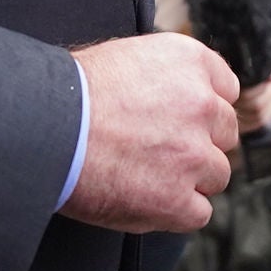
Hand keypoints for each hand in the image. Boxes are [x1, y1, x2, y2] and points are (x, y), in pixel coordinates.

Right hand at [65, 34, 237, 233]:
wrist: (45, 129)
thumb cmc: (69, 93)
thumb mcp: (124, 57)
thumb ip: (165, 76)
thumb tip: (174, 95)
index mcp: (190, 62)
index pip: (224, 90)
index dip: (201, 109)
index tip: (182, 120)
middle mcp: (202, 105)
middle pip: (223, 134)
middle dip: (197, 143)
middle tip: (158, 150)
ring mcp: (195, 155)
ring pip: (215, 175)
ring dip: (189, 179)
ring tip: (146, 176)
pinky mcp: (179, 200)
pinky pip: (198, 213)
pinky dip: (175, 212)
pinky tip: (145, 199)